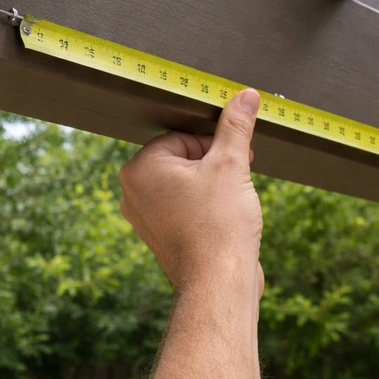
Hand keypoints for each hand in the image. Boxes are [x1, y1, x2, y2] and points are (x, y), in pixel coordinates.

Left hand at [118, 89, 262, 296]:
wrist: (219, 283)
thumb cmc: (219, 225)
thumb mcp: (231, 163)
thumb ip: (235, 125)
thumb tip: (245, 95)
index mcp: (139, 169)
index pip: (181, 137)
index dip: (214, 144)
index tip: (237, 156)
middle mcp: (133, 193)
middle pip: (182, 159)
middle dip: (214, 164)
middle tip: (238, 177)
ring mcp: (144, 218)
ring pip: (185, 184)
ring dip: (212, 185)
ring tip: (232, 201)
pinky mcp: (160, 237)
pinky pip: (183, 208)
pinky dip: (205, 207)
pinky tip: (224, 219)